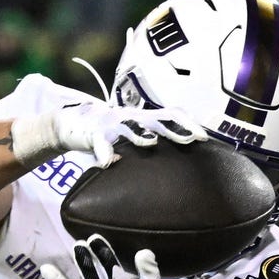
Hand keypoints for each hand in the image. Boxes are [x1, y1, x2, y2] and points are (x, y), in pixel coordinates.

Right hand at [11, 101, 201, 169]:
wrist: (72, 123)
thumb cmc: (109, 132)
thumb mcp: (133, 133)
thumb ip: (152, 139)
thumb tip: (180, 156)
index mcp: (143, 117)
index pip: (171, 114)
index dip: (189, 123)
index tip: (206, 136)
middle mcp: (131, 117)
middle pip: (157, 118)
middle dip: (175, 128)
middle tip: (193, 139)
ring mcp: (112, 123)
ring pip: (129, 126)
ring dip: (140, 134)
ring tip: (151, 143)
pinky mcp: (93, 133)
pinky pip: (100, 143)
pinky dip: (104, 152)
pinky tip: (108, 163)